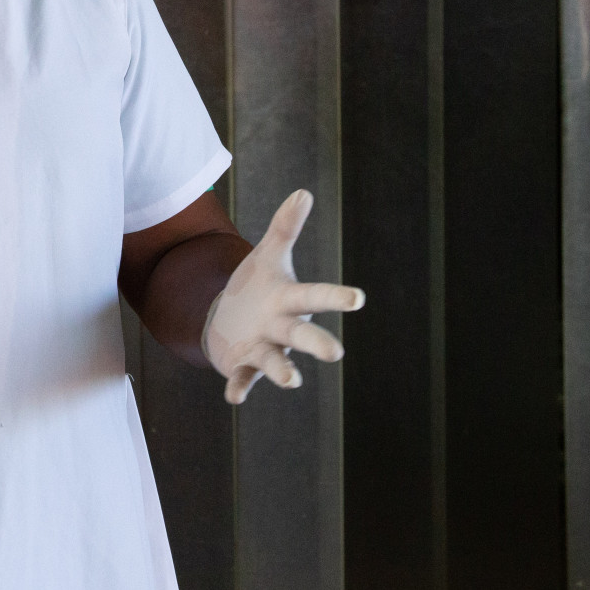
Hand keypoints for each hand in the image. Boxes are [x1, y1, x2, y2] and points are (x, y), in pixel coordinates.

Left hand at [204, 190, 364, 403]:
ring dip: (283, 371)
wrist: (231, 323)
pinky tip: (234, 397)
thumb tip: (303, 192)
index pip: (316, 296)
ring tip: (292, 381)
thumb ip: (285, 227)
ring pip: (276, 361)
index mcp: (290, 300)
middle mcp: (282, 328)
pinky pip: (242, 378)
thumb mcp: (268, 255)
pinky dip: (239, 387)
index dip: (335, 297)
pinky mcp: (242, 365)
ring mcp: (263, 349)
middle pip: (302, 334)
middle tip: (336, 353)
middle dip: (317, 342)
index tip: (358, 298)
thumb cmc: (258, 288)